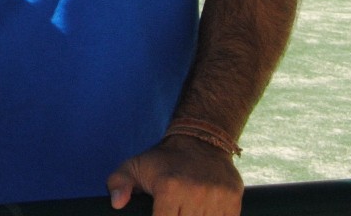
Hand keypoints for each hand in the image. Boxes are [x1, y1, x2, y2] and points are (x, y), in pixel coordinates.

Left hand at [107, 135, 243, 215]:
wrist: (200, 141)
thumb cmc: (163, 160)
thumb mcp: (135, 166)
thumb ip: (119, 183)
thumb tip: (116, 203)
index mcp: (168, 187)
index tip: (161, 214)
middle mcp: (194, 193)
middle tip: (175, 210)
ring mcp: (217, 197)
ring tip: (188, 210)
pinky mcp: (234, 200)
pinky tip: (204, 212)